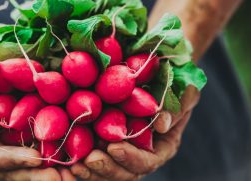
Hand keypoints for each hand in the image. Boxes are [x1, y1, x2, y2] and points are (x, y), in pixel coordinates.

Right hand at [0, 68, 74, 180]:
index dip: (13, 160)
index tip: (36, 159)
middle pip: (13, 170)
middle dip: (36, 176)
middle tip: (59, 179)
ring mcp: (9, 147)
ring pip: (29, 166)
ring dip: (50, 172)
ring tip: (72, 175)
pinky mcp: (24, 138)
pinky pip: (40, 150)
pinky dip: (57, 156)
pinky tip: (75, 158)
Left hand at [71, 86, 199, 179]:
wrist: (156, 79)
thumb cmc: (173, 85)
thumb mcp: (183, 92)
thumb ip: (178, 107)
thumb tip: (161, 124)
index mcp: (162, 147)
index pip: (147, 161)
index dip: (131, 158)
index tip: (114, 147)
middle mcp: (142, 155)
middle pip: (124, 173)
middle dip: (106, 168)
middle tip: (89, 160)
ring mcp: (122, 154)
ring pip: (107, 173)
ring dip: (90, 172)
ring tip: (74, 165)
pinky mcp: (104, 146)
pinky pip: (93, 160)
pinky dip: (82, 162)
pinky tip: (67, 159)